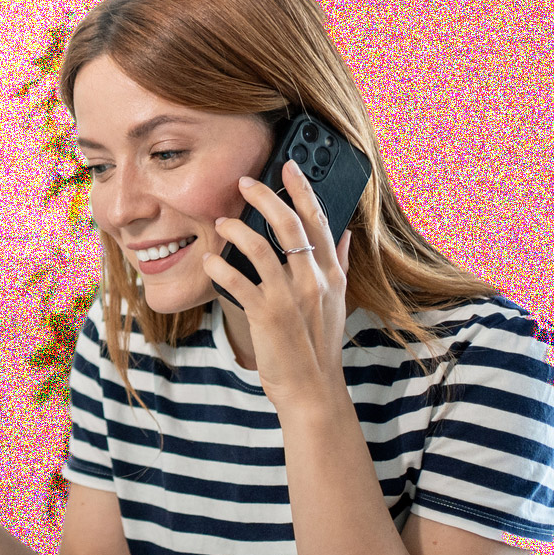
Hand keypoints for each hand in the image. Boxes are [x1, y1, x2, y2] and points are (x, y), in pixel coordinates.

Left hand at [200, 160, 353, 396]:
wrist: (312, 389)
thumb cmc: (318, 345)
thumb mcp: (338, 301)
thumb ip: (340, 264)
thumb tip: (344, 233)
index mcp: (331, 273)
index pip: (319, 220)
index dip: (303, 189)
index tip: (289, 165)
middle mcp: (314, 280)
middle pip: (290, 223)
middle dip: (266, 196)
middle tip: (244, 182)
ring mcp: (291, 297)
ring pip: (261, 246)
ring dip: (236, 229)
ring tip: (221, 222)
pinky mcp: (267, 314)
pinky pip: (239, 281)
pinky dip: (220, 267)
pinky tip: (209, 261)